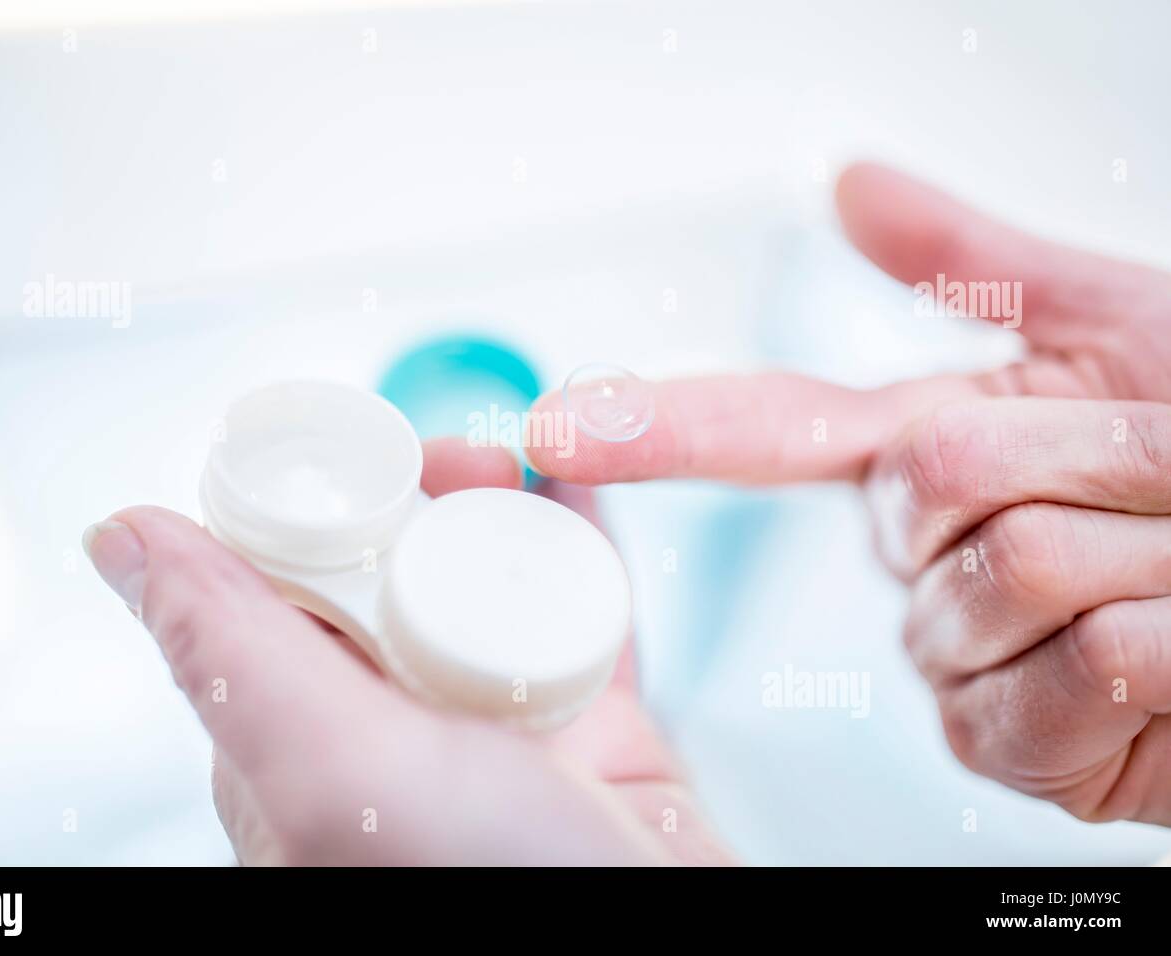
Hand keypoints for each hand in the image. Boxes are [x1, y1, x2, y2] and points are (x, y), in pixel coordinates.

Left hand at [85, 438, 731, 864]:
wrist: (666, 950)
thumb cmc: (480, 892)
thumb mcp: (338, 766)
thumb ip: (231, 650)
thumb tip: (118, 538)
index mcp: (300, 737)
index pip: (277, 578)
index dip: (316, 497)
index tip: (362, 444)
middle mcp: (388, 729)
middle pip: (389, 565)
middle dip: (422, 488)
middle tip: (469, 456)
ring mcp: (489, 725)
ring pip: (485, 576)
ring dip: (503, 503)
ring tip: (528, 454)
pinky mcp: (583, 725)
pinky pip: (581, 606)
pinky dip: (584, 540)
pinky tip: (583, 490)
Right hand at [526, 163, 1170, 825]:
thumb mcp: (1118, 328)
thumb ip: (972, 260)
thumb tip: (850, 183)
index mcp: (932, 457)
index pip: (766, 431)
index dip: (657, 425)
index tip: (556, 427)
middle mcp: (923, 564)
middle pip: (926, 485)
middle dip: (1079, 454)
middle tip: (1155, 473)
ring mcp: (959, 665)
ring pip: (1001, 577)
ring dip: (1141, 541)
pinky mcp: (1015, 750)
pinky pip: (1063, 671)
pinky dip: (1163, 638)